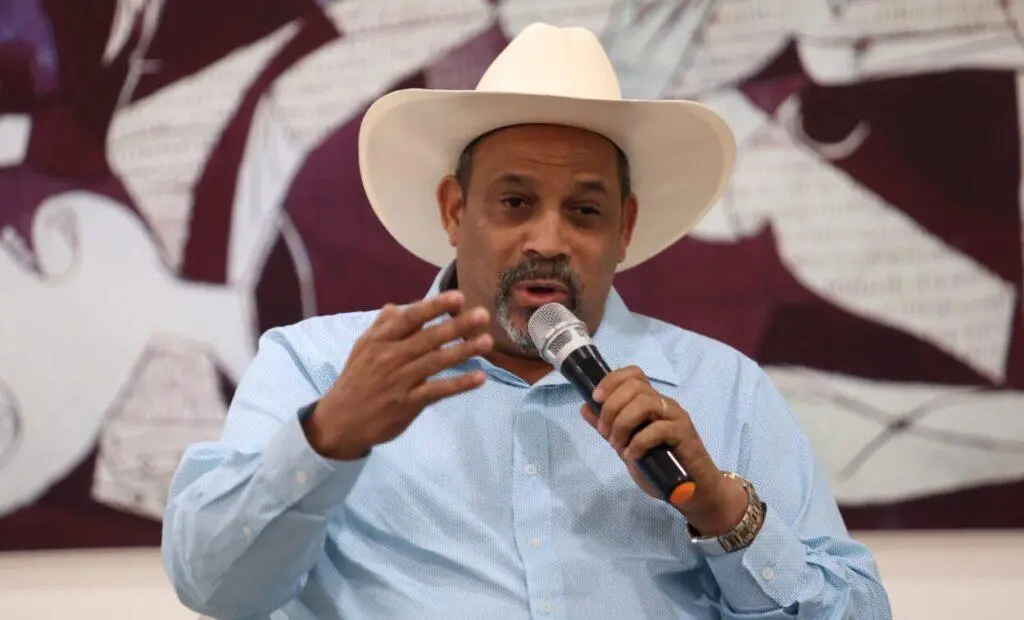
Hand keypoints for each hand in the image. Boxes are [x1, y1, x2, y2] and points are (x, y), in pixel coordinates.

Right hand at [304, 290, 492, 459]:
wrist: (339, 421)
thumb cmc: (357, 380)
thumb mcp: (362, 348)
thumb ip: (383, 326)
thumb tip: (399, 305)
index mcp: (380, 340)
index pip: (410, 318)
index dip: (434, 306)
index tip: (458, 297)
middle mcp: (390, 357)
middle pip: (427, 338)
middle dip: (456, 325)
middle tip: (483, 314)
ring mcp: (399, 381)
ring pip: (435, 362)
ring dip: (463, 351)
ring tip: (487, 342)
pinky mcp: (407, 404)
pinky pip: (436, 391)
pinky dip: (458, 384)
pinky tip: (479, 377)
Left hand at [580, 366, 747, 534]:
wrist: (692, 490)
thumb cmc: (660, 466)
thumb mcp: (626, 445)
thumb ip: (608, 427)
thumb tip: (585, 407)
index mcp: (650, 402)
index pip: (633, 374)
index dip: (611, 380)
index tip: (596, 398)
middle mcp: (664, 404)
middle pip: (635, 386)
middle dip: (612, 407)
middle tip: (605, 432)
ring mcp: (675, 417)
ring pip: (645, 403)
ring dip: (623, 423)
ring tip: (617, 445)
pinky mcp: (684, 434)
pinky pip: (658, 428)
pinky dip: (639, 442)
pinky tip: (633, 456)